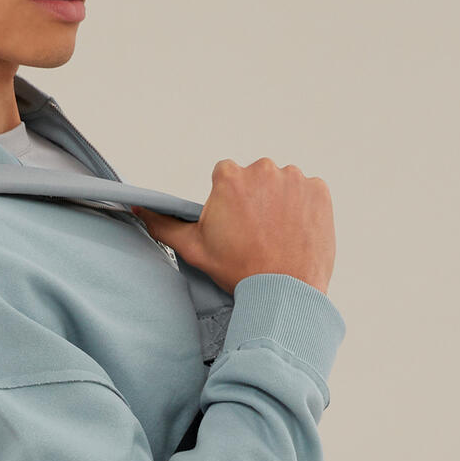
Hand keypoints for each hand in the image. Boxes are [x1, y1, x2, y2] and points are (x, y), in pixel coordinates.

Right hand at [133, 157, 335, 297]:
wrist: (285, 291)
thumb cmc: (238, 270)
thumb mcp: (193, 248)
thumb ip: (163, 224)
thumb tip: (139, 209)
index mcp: (230, 177)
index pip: (226, 177)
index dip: (227, 202)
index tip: (233, 224)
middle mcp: (263, 169)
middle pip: (254, 178)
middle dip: (254, 199)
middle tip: (254, 233)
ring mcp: (295, 179)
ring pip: (281, 184)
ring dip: (279, 202)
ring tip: (276, 235)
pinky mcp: (320, 190)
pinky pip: (308, 192)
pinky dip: (303, 208)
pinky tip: (294, 232)